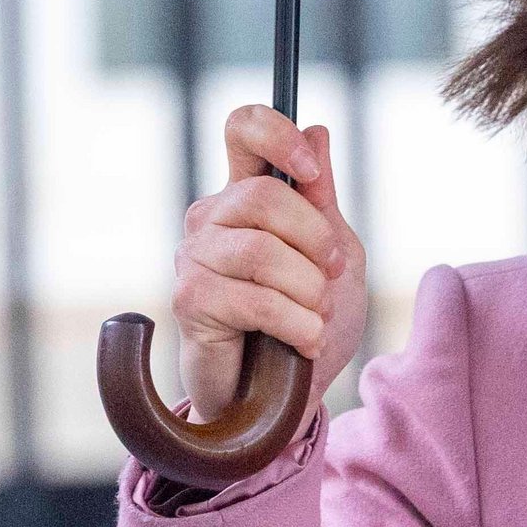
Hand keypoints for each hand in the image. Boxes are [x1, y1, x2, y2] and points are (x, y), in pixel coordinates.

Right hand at [173, 104, 369, 418]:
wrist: (289, 398)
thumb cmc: (309, 323)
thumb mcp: (336, 257)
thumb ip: (323, 200)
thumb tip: (318, 130)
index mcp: (249, 194)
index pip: (243, 128)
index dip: (276, 135)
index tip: (310, 169)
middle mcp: (213, 217)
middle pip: (263, 196)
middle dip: (315, 241)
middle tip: (329, 277)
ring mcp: (195, 258)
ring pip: (261, 252)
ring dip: (308, 292)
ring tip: (315, 318)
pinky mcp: (190, 301)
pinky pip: (252, 299)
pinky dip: (294, 323)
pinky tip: (302, 341)